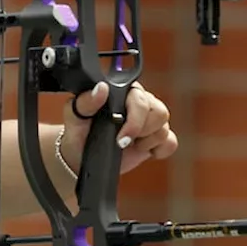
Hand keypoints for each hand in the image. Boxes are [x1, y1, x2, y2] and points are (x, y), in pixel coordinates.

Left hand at [61, 81, 177, 173]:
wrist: (80, 157)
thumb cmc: (78, 132)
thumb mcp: (75, 116)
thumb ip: (86, 101)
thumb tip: (101, 88)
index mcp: (122, 91)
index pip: (141, 98)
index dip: (135, 119)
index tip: (121, 138)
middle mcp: (140, 101)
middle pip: (159, 112)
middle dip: (140, 132)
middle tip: (122, 142)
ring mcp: (150, 120)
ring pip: (164, 127)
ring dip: (147, 141)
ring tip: (129, 144)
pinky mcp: (156, 138)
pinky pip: (171, 141)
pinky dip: (160, 149)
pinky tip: (144, 150)